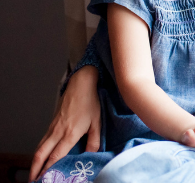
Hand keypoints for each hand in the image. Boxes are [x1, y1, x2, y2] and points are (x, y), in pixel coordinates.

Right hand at [29, 67, 100, 181]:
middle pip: (41, 154)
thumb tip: (91, 153)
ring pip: (40, 147)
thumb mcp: (97, 122)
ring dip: (35, 161)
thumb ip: (94, 140)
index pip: (56, 155)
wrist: (81, 84)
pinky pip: (43, 140)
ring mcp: (53, 127)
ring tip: (35, 172)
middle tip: (34, 180)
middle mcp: (58, 132)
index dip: (49, 168)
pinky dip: (39, 151)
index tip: (45, 178)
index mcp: (70, 133)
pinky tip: (41, 156)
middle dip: (36, 168)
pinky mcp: (52, 123)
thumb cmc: (90, 102)